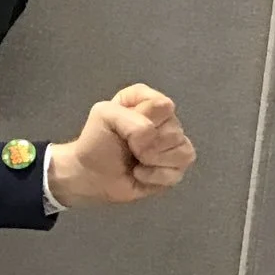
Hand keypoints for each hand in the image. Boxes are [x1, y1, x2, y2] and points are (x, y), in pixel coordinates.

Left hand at [45, 84, 194, 206]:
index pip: (163, 106)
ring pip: (182, 150)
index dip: (144, 120)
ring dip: (152, 160)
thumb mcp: (104, 115)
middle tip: (129, 147)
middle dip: (147, 144)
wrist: (92, 174)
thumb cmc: (97, 141)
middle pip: (174, 130)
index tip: (123, 126)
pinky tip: (141, 173)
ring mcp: (173, 142)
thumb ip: (132, 118)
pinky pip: (180, 170)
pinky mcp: (176, 165)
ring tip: (136, 159)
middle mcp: (164, 117)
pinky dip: (157, 175)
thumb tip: (152, 137)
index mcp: (146, 99)